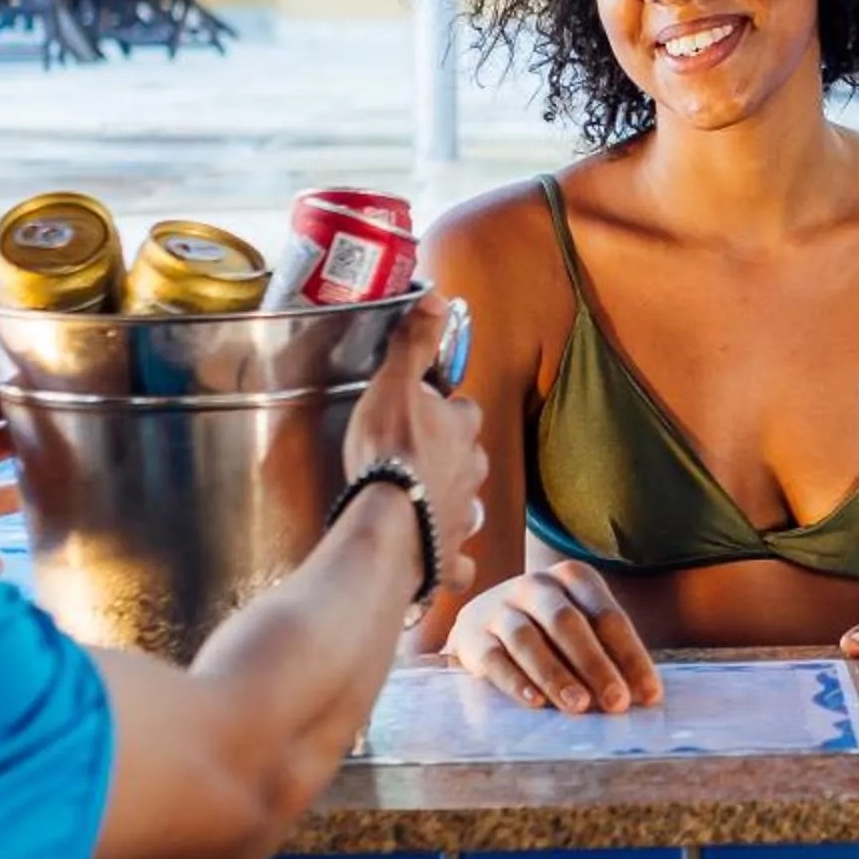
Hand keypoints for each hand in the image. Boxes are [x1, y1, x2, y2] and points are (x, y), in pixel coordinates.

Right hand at [344, 295, 485, 597]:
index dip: (447, 410)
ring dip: (451, 506)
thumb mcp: (395, 384)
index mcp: (461, 432)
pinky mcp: (447, 560)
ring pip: (466, 508)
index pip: (464, 411)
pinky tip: (438, 563)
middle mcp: (471, 475)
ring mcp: (462, 519)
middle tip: (422, 459)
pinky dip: (449, 564)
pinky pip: (455, 564)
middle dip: (453, 459)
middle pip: (469, 460)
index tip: (427, 410)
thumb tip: (437, 294)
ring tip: (427, 506)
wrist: (387, 525)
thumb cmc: (388, 453)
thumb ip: (414, 342)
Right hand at [445, 560, 663, 714]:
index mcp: (573, 578)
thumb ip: (606, 656)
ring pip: (528, 639)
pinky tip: (535, 702)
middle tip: (617, 702)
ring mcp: (499, 607)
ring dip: (556, 675)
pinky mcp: (471, 636)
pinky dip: (515, 681)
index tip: (649, 695)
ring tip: (580, 706)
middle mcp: (535, 586)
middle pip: (568, 624)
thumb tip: (641, 697)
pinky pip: (494, 658)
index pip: (607, 616)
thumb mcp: (579, 629)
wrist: (481, 624)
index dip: (631, 656)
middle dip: (596, 664)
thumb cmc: (547, 633)